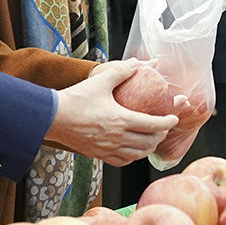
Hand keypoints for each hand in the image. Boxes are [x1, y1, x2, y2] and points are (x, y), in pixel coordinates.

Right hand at [46, 59, 179, 165]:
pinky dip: (132, 156)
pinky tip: (132, 149)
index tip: (174, 117)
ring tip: (151, 138)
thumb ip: (121, 71)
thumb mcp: (99, 80)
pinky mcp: (98, 155)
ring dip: (148, 147)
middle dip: (161, 135)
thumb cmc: (75, 98)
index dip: (168, 122)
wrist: (51, 117)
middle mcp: (117, 138)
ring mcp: (107, 149)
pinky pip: (122, 161)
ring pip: (137, 155)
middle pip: (149, 142)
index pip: (153, 125)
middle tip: (164, 126)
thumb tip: (138, 64)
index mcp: (121, 119)